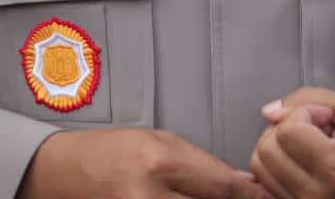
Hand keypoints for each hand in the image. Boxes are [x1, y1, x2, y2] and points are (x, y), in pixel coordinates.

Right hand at [16, 128, 267, 198]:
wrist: (62, 174)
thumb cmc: (111, 151)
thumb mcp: (159, 142)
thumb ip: (204, 166)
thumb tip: (246, 187)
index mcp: (160, 163)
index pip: (225, 188)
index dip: (255, 197)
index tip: (272, 197)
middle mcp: (151, 197)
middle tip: (257, 198)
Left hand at [248, 88, 334, 198]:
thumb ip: (308, 99)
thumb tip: (270, 110)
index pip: (286, 131)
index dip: (304, 112)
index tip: (325, 115)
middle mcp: (319, 197)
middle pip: (266, 149)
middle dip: (286, 128)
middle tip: (317, 129)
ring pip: (260, 168)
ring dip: (280, 147)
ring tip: (311, 144)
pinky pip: (267, 187)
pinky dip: (277, 167)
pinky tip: (300, 159)